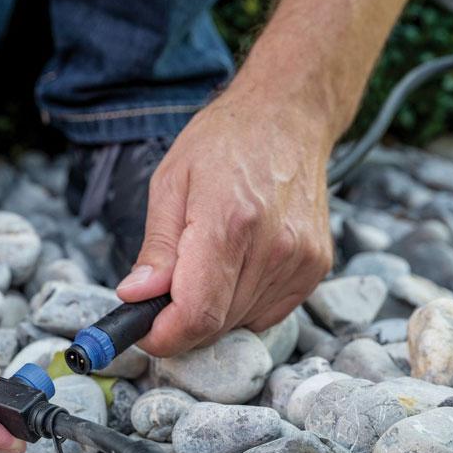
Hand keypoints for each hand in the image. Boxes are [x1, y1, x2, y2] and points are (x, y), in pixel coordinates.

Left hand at [116, 85, 333, 355]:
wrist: (288, 116)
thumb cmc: (224, 142)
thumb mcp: (171, 182)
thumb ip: (157, 248)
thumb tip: (135, 296)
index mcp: (229, 221)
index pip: (197, 314)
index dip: (164, 336)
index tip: (144, 330)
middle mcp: (273, 246)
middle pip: (218, 325)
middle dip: (183, 320)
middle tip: (166, 290)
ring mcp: (300, 259)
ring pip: (242, 323)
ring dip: (215, 310)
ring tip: (208, 262)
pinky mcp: (317, 266)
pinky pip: (269, 312)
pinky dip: (244, 303)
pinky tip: (238, 264)